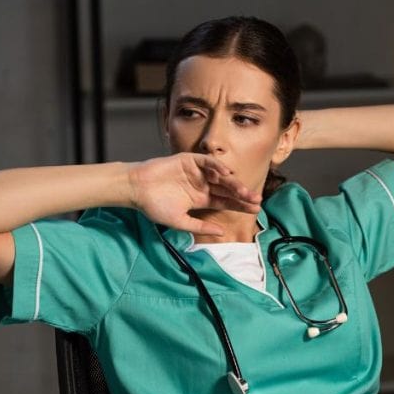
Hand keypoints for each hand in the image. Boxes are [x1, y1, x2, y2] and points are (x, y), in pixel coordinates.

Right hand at [126, 153, 259, 235]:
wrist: (136, 189)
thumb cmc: (154, 206)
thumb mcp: (180, 221)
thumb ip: (201, 226)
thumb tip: (222, 232)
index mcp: (202, 199)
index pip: (226, 202)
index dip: (240, 205)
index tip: (255, 210)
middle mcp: (202, 185)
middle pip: (227, 189)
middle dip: (242, 194)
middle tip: (256, 200)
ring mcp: (196, 172)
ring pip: (220, 176)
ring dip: (233, 182)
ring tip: (245, 190)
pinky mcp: (189, 160)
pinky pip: (206, 162)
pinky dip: (216, 166)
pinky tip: (226, 173)